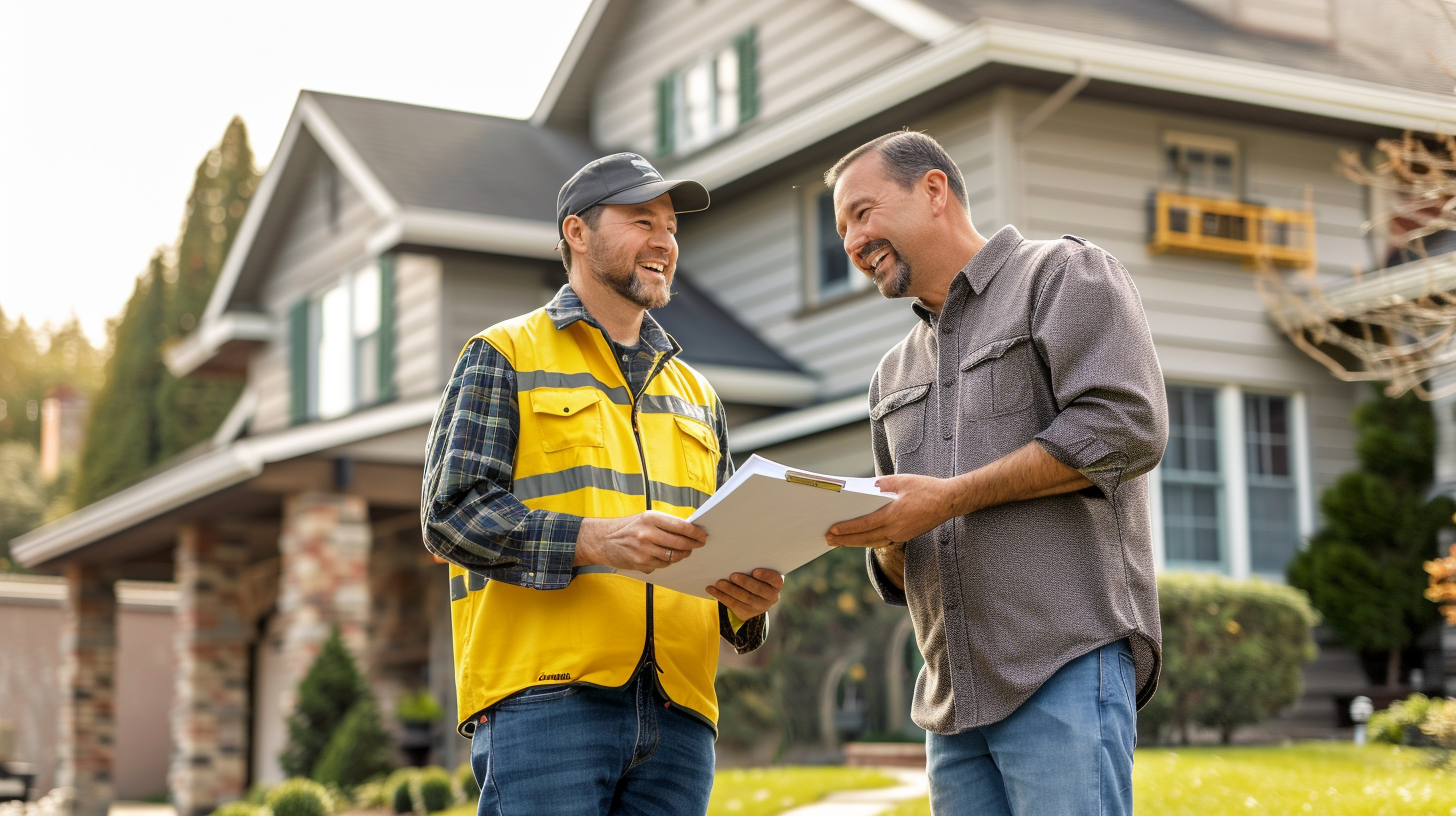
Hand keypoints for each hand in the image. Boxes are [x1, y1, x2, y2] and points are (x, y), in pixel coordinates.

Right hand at [576, 511, 705, 572]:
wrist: (602, 540)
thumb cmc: (626, 528)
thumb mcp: (645, 518)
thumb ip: (665, 523)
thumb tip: (689, 530)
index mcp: (650, 518)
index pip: (681, 526)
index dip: (695, 532)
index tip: (702, 535)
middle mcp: (647, 533)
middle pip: (680, 543)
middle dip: (692, 545)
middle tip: (698, 544)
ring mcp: (644, 550)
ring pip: (673, 556)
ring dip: (682, 555)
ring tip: (683, 551)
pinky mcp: (641, 563)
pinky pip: (662, 565)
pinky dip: (667, 562)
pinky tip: (665, 556)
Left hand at [706, 569, 784, 619]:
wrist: (755, 596)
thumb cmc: (756, 577)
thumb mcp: (760, 572)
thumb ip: (754, 566)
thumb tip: (737, 556)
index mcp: (776, 584)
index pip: (775, 580)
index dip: (766, 576)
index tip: (755, 571)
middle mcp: (771, 597)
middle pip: (758, 590)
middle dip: (745, 583)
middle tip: (733, 576)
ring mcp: (759, 607)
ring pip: (744, 598)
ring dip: (730, 590)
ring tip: (719, 583)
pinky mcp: (746, 613)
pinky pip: (733, 604)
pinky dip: (721, 596)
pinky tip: (712, 589)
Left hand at [825, 473, 958, 547]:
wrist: (949, 501)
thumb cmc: (927, 488)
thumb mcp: (903, 480)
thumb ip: (883, 484)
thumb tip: (867, 488)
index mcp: (894, 515)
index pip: (864, 524)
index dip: (846, 528)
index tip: (832, 530)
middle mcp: (896, 529)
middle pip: (865, 538)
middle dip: (845, 540)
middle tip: (827, 540)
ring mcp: (901, 535)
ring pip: (873, 542)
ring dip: (854, 542)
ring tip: (838, 542)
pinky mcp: (905, 536)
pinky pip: (882, 540)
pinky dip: (868, 540)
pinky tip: (859, 538)